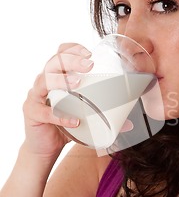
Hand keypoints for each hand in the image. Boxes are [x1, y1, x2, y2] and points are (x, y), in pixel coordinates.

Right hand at [22, 43, 93, 159]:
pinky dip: (59, 115)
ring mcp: (36, 96)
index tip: (89, 53)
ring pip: (43, 80)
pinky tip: (74, 120)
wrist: (45, 147)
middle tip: (89, 65)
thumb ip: (104, 116)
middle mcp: (44, 81)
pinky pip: (43, 112)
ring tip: (78, 83)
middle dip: (71, 60)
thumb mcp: (85, 116)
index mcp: (57, 76)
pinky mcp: (32, 113)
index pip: (61, 53)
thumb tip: (129, 123)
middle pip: (53, 62)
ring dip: (61, 79)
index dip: (73, 49)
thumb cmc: (65, 124)